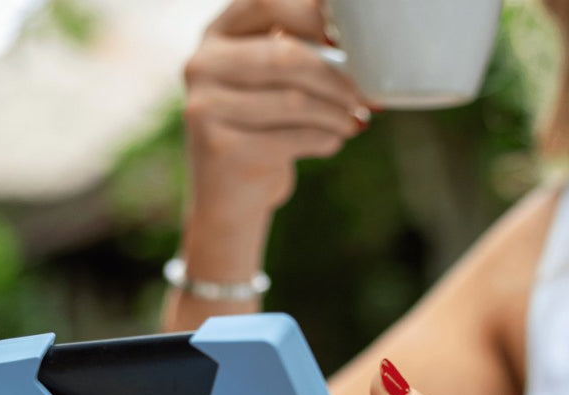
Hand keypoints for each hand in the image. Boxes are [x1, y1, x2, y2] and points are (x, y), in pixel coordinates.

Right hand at [184, 0, 369, 219]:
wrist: (228, 201)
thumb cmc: (260, 134)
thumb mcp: (271, 87)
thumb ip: (298, 58)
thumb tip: (362, 51)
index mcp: (216, 35)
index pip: (268, 3)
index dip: (313, 14)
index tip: (347, 38)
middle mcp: (202, 65)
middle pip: (288, 56)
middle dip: (337, 78)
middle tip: (366, 96)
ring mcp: (206, 107)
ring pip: (294, 101)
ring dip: (337, 114)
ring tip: (355, 122)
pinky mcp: (220, 149)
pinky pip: (293, 138)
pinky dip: (325, 139)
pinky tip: (334, 142)